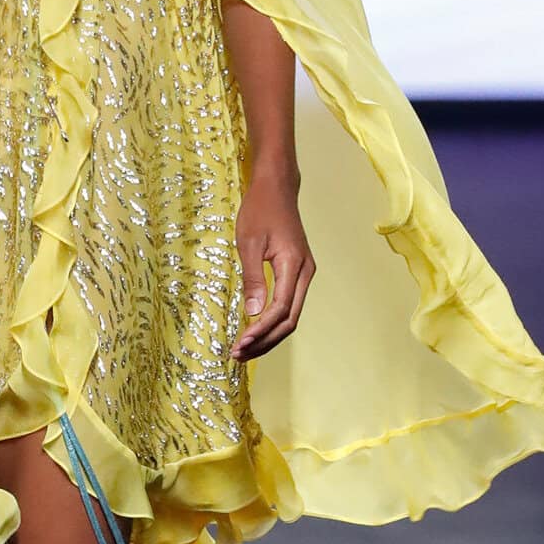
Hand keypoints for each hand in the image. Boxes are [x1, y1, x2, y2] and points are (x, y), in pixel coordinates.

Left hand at [232, 172, 314, 360]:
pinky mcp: (298, 273)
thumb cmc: (260, 210)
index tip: (239, 344)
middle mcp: (305, 273)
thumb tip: (251, 314)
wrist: (276, 188)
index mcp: (295, 266)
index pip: (280, 310)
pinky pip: (288, 305)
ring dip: (268, 335)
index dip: (260, 331)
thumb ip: (252, 279)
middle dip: (265, 341)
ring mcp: (304, 274)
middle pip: (289, 321)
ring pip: (291, 316)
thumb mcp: (248, 243)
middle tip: (238, 355)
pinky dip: (272, 321)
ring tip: (244, 349)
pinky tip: (255, 330)